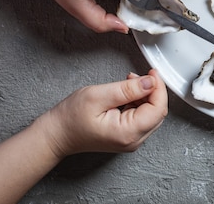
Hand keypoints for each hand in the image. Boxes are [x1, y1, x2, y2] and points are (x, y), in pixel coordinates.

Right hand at [38, 69, 167, 156]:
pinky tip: (125, 94)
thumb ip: (128, 89)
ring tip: (126, 84)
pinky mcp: (127, 136)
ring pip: (151, 114)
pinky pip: (142, 117)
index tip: (152, 72)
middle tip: (138, 76)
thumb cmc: (70, 118)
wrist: (55, 135)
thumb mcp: (99, 96)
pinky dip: (138, 102)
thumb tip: (150, 82)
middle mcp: (133, 140)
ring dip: (144, 95)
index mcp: (128, 133)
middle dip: (152, 90)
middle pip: (157, 112)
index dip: (158, 87)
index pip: (158, 109)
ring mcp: (131, 140)